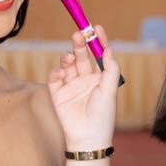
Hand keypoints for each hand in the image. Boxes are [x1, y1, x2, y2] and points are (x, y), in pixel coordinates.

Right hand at [47, 26, 119, 151]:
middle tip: (78, 34)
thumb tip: (108, 48)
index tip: (96, 27)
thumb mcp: (110, 90)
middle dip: (80, 44)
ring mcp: (71, 86)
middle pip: (81, 56)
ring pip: (67, 64)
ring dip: (68, 58)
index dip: (98, 41)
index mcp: (100, 78)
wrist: (87, 138)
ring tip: (69, 57)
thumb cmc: (103, 116)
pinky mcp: (58, 94)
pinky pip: (55, 78)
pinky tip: (61, 73)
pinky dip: (56, 72)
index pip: (99, 55)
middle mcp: (86, 80)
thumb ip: (110, 68)